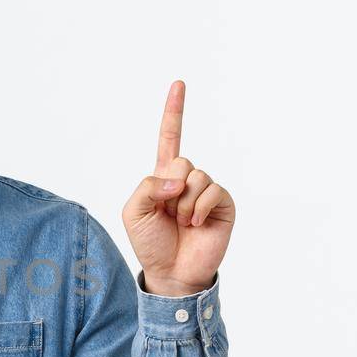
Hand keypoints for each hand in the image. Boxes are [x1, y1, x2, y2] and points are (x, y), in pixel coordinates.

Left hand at [121, 80, 235, 294]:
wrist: (171, 272)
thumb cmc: (150, 243)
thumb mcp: (133, 211)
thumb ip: (148, 186)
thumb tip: (180, 178)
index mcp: (164, 176)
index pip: (170, 137)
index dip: (174, 111)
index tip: (179, 84)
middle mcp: (188, 179)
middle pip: (182, 161)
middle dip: (171, 187)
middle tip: (168, 213)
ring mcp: (207, 191)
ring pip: (197, 177)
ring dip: (184, 203)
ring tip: (182, 223)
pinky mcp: (223, 204)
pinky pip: (212, 190)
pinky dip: (198, 208)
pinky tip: (195, 224)